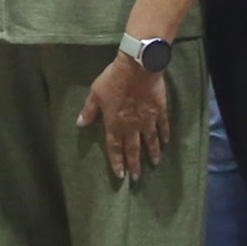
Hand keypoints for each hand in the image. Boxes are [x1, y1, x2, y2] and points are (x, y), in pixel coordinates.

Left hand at [77, 54, 168, 179]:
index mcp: (115, 123)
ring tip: (155, 163)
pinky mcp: (159, 110)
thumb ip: (89, 110)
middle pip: (133, 149)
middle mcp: (132, 126)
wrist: (137, 67)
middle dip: (134, 164)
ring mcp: (147, 119)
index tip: (120, 175)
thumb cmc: (113, 79)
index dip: (117, 162)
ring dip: (152, 153)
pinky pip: (163, 126)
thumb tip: (79, 124)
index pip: (115, 148)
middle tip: (136, 178)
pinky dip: (164, 134)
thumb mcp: (96, 93)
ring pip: (150, 141)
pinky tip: (166, 142)